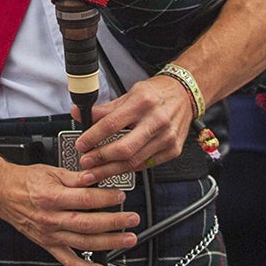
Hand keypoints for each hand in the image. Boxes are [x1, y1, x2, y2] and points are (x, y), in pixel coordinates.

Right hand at [0, 163, 138, 265]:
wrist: (3, 193)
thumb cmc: (26, 181)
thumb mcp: (51, 171)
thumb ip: (76, 177)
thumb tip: (97, 177)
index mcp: (52, 197)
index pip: (85, 200)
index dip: (106, 198)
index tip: (120, 195)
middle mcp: (51, 219)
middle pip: (88, 224)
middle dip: (114, 222)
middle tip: (132, 219)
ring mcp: (50, 235)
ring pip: (83, 244)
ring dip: (109, 243)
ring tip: (128, 239)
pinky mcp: (48, 245)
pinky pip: (68, 261)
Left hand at [75, 74, 194, 175]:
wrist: (185, 94)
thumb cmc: (157, 93)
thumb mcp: (129, 93)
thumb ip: (105, 109)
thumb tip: (80, 113)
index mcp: (142, 102)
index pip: (111, 124)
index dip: (93, 137)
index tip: (81, 144)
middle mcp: (157, 120)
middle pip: (124, 148)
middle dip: (101, 159)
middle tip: (86, 163)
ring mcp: (167, 137)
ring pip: (134, 161)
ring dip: (111, 170)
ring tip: (96, 172)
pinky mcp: (173, 150)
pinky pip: (146, 165)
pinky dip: (129, 168)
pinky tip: (117, 169)